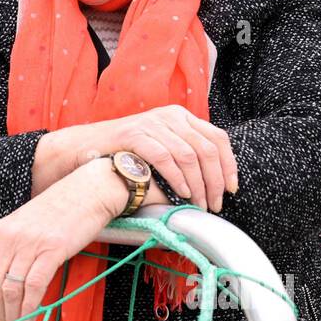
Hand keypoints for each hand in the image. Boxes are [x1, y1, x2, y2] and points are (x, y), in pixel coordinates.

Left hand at [0, 157, 125, 320]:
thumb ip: (13, 252)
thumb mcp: (26, 228)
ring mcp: (28, 244)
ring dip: (13, 319)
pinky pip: (33, 287)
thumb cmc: (61, 210)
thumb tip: (7, 291)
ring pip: (11, 292)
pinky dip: (29, 310)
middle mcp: (8, 239)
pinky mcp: (51, 250)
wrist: (88, 190)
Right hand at [58, 105, 238, 212]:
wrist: (89, 146)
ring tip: (199, 204)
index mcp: (181, 116)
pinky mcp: (135, 135)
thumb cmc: (128, 152)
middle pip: (206, 149)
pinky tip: (180, 194)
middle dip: (215, 181)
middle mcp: (170, 116)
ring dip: (198, 185)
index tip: (231, 189)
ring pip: (189, 155)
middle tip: (215, 204)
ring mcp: (152, 124)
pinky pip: (165, 158)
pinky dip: (176, 178)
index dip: (229, 165)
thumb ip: (185, 151)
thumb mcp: (162, 144)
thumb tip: (215, 178)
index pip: (218, 138)